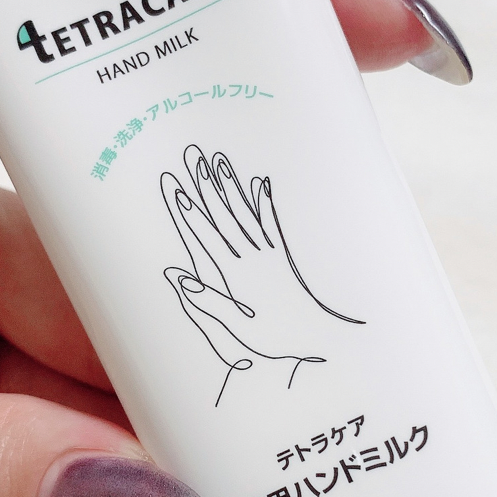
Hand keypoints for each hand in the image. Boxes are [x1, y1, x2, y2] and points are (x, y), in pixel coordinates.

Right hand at [162, 146, 363, 404]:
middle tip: (194, 158)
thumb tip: (179, 278)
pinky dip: (263, 202)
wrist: (319, 336)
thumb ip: (209, 301)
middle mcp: (251, 258)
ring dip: (230, 187)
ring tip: (218, 161)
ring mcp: (268, 254)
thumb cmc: (276, 338)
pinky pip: (270, 223)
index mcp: (237, 275)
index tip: (177, 189)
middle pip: (224, 216)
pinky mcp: (282, 257)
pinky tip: (260, 183)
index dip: (191, 213)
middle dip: (207, 187)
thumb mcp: (237, 328)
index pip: (208, 238)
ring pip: (244, 213)